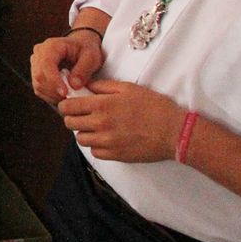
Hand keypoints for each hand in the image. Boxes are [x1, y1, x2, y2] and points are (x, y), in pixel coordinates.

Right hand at [30, 32, 104, 104]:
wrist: (81, 47)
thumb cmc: (86, 50)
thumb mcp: (91, 57)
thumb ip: (83, 71)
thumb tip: (73, 85)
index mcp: (52, 46)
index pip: (46, 64)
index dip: (53, 80)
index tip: (65, 93)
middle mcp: (39, 53)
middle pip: (39, 76)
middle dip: (54, 90)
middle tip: (71, 97)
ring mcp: (36, 64)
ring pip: (38, 85)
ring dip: (53, 95)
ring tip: (69, 96)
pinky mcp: (37, 74)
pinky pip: (39, 90)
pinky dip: (51, 96)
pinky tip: (64, 95)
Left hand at [58, 80, 185, 162]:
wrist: (174, 132)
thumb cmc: (154, 107)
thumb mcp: (128, 88)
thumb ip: (103, 86)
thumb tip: (86, 86)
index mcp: (102, 105)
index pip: (68, 107)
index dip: (66, 105)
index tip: (71, 104)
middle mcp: (101, 124)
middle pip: (70, 123)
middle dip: (73, 118)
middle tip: (83, 115)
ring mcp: (107, 142)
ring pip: (81, 139)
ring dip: (85, 132)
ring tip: (96, 127)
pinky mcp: (115, 156)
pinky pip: (95, 152)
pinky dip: (97, 146)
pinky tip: (107, 138)